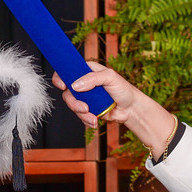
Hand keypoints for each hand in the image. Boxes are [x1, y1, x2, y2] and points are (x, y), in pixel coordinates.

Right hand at [53, 64, 176, 160]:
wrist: (131, 109)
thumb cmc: (123, 89)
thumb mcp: (110, 78)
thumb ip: (93, 78)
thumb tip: (75, 85)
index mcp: (87, 71)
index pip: (68, 71)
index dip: (60, 77)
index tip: (63, 86)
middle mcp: (84, 84)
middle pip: (67, 92)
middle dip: (74, 103)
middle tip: (84, 108)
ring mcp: (85, 98)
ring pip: (73, 106)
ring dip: (82, 114)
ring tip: (93, 117)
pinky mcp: (88, 110)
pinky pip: (80, 116)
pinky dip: (86, 120)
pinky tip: (95, 120)